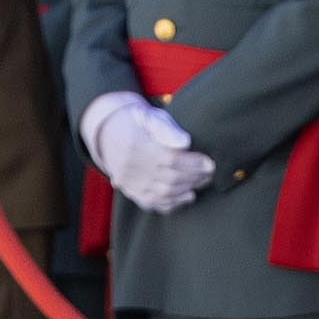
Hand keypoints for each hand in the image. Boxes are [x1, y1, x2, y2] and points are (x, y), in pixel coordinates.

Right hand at [83, 93, 213, 214]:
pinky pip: (151, 203)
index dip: (193, 163)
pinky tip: (187, 195)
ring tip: (203, 181)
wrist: (107, 134)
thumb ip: (166, 127)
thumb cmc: (136, 122)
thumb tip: (185, 143)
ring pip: (163, 194)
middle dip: (194, 177)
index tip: (210, 163)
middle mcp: (129, 168)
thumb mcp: (148, 115)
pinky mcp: (129, 191)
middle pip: (169, 179)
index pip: (170, 159)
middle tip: (210, 173)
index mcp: (135, 145)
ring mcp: (128, 182)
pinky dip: (172, 202)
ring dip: (187, 189)